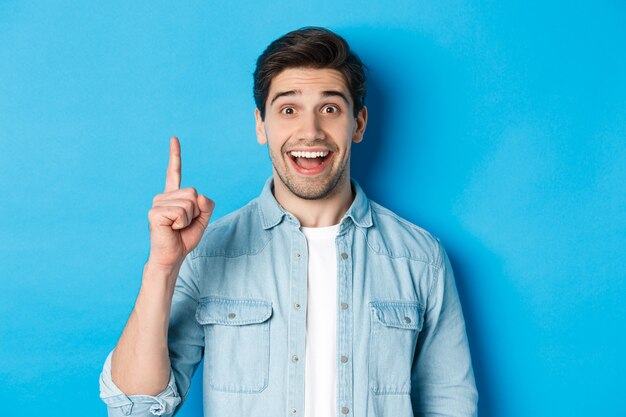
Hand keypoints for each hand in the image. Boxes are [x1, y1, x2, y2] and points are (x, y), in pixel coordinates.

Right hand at [147, 136, 214, 268]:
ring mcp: (157, 204)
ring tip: (177, 227)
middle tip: (183, 224)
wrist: (172, 257)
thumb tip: (199, 196)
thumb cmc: (184, 239)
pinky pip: (181, 212)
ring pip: (189, 203)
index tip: (174, 139)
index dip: (175, 156)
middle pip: (193, 193)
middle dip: (196, 212)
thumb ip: (206, 205)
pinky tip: (172, 229)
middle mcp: (163, 197)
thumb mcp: (202, 220)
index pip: (174, 172)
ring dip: (189, 219)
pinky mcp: (155, 213)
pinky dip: (182, 223)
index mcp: (173, 196)